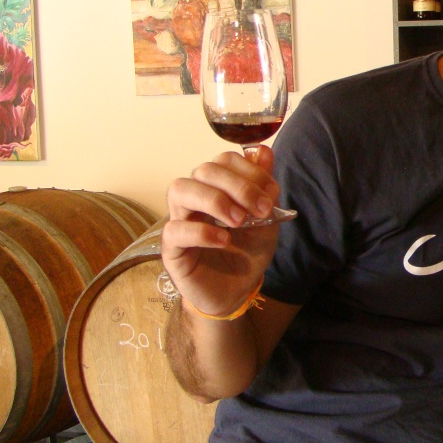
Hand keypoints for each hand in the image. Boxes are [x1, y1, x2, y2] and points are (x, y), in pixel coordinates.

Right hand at [161, 145, 280, 315]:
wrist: (237, 291)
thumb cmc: (247, 252)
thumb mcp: (267, 220)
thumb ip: (265, 188)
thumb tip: (264, 151)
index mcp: (216, 187)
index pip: (223, 160)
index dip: (249, 171)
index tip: (271, 194)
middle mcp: (194, 198)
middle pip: (203, 170)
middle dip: (237, 186)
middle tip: (260, 209)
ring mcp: (179, 220)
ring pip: (180, 189)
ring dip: (214, 200)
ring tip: (238, 221)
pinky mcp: (171, 248)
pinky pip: (175, 230)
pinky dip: (202, 231)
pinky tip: (224, 240)